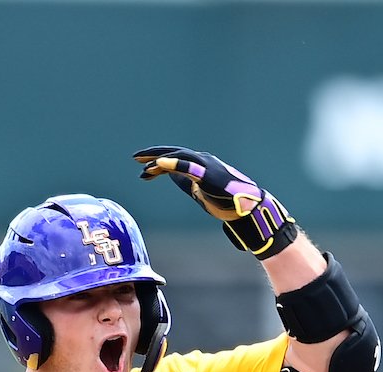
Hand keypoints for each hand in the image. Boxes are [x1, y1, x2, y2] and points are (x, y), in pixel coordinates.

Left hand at [133, 145, 297, 258]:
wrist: (247, 208)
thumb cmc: (226, 200)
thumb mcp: (199, 190)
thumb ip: (186, 181)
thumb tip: (171, 176)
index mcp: (199, 165)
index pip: (174, 159)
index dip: (157, 162)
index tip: (143, 169)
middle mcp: (202, 161)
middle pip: (173, 153)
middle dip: (153, 155)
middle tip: (136, 159)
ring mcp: (205, 166)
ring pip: (178, 157)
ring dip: (159, 159)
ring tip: (144, 165)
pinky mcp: (208, 175)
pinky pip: (188, 167)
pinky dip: (174, 164)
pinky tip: (160, 163)